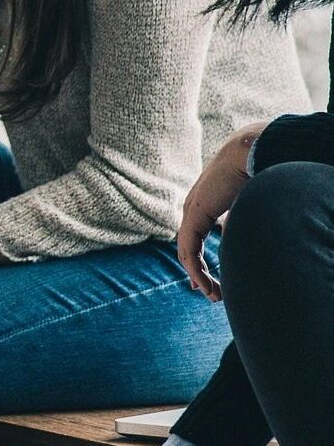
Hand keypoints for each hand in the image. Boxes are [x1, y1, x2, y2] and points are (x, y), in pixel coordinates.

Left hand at [178, 123, 263, 300]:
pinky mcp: (193, 217)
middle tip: (212, 292)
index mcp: (207, 205)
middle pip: (191, 248)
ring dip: (200, 276)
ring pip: (189, 253)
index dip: (203, 261)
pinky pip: (189, 250)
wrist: (249, 151)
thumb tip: (244, 239)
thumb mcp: (247, 202)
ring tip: (212, 294)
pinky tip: (202, 284)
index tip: (211, 280)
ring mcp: (191, 213)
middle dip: (200, 273)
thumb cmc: (255, 171)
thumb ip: (240, 221)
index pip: (199, 238)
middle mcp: (195, 209)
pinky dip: (195, 269)